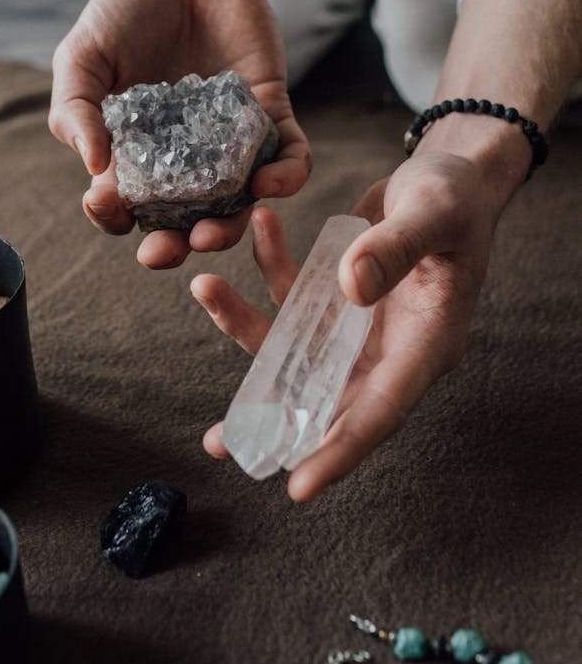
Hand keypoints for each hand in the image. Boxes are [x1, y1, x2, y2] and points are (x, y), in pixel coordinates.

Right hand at [49, 0, 310, 268]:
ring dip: (228, 228)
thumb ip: (76, 108)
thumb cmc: (126, 10)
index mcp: (136, 154)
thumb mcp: (83, 56)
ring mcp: (229, 142)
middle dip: (173, 246)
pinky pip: (288, 157)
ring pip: (236, 205)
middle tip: (164, 250)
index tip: (104, 207)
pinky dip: (286, 176)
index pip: (126, 206)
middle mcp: (185, 160)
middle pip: (183, 221)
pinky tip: (270, 181)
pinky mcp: (270, 116)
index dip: (113, 219)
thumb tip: (92, 167)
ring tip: (213, 232)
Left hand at [192, 151, 500, 500]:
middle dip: (271, 418)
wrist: (451, 176)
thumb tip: (349, 289)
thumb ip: (396, 248)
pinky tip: (261, 227)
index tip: (298, 486)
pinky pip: (290, 297)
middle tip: (218, 442)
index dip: (342, 450)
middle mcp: (386, 347)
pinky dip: (268, 268)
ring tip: (205, 287)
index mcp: (427, 344)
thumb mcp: (436, 213)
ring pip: (292, 347)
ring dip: (245, 322)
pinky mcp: (334, 297)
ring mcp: (355, 326)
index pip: (384, 409)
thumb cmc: (458, 197)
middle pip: (325, 398)